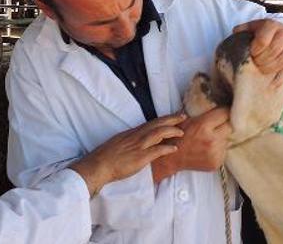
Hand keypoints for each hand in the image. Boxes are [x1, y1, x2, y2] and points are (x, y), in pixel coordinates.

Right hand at [70, 113, 184, 196]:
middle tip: (183, 115)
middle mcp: (136, 136)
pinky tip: (175, 148)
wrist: (99, 165)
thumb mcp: (119, 143)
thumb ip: (129, 142)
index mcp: (131, 133)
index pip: (150, 123)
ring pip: (158, 133)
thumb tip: (137, 143)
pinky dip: (166, 148)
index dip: (163, 119)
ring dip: (171, 131)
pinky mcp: (139, 157)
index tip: (173, 116)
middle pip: (156, 124)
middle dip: (171, 119)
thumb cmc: (106, 157)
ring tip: (182, 131)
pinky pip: (156, 150)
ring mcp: (138, 146)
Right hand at [151, 107, 231, 182]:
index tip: (222, 111)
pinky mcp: (217, 163)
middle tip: (217, 124)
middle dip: (224, 124)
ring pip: (227, 139)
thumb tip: (218, 100)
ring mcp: (215, 153)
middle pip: (230, 126)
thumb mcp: (186, 118)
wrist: (171, 158)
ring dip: (221, 137)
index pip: (225, 113)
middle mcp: (211, 140)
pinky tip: (208, 148)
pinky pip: (224, 151)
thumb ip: (202, 111)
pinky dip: (219, 148)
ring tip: (209, 138)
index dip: (224, 111)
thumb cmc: (177, 136)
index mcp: (203, 126)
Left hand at [233, 19, 282, 75]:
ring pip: (282, 61)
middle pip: (273, 52)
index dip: (255, 51)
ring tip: (261, 69)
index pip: (262, 41)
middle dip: (261, 61)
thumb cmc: (262, 31)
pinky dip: (278, 77)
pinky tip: (270, 81)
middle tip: (255, 63)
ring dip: (269, 69)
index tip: (251, 54)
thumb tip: (235, 32)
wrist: (279, 31)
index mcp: (272, 25)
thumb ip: (242, 29)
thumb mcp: (251, 27)